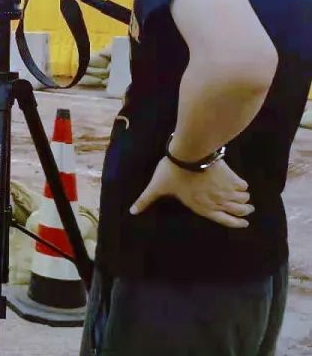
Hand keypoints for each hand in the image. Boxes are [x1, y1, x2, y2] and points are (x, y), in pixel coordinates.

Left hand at [130, 156, 252, 227]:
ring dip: (245, 199)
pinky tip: (240, 183)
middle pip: (239, 211)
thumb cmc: (171, 172)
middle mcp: (217, 202)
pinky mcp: (231, 177)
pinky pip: (243, 185)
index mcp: (201, 207)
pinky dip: (243, 186)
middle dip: (244, 211)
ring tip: (245, 197)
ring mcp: (226, 190)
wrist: (188, 154)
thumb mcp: (157, 187)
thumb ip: (146, 200)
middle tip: (247, 209)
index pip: (224, 221)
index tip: (245, 223)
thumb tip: (131, 211)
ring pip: (243, 200)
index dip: (236, 224)